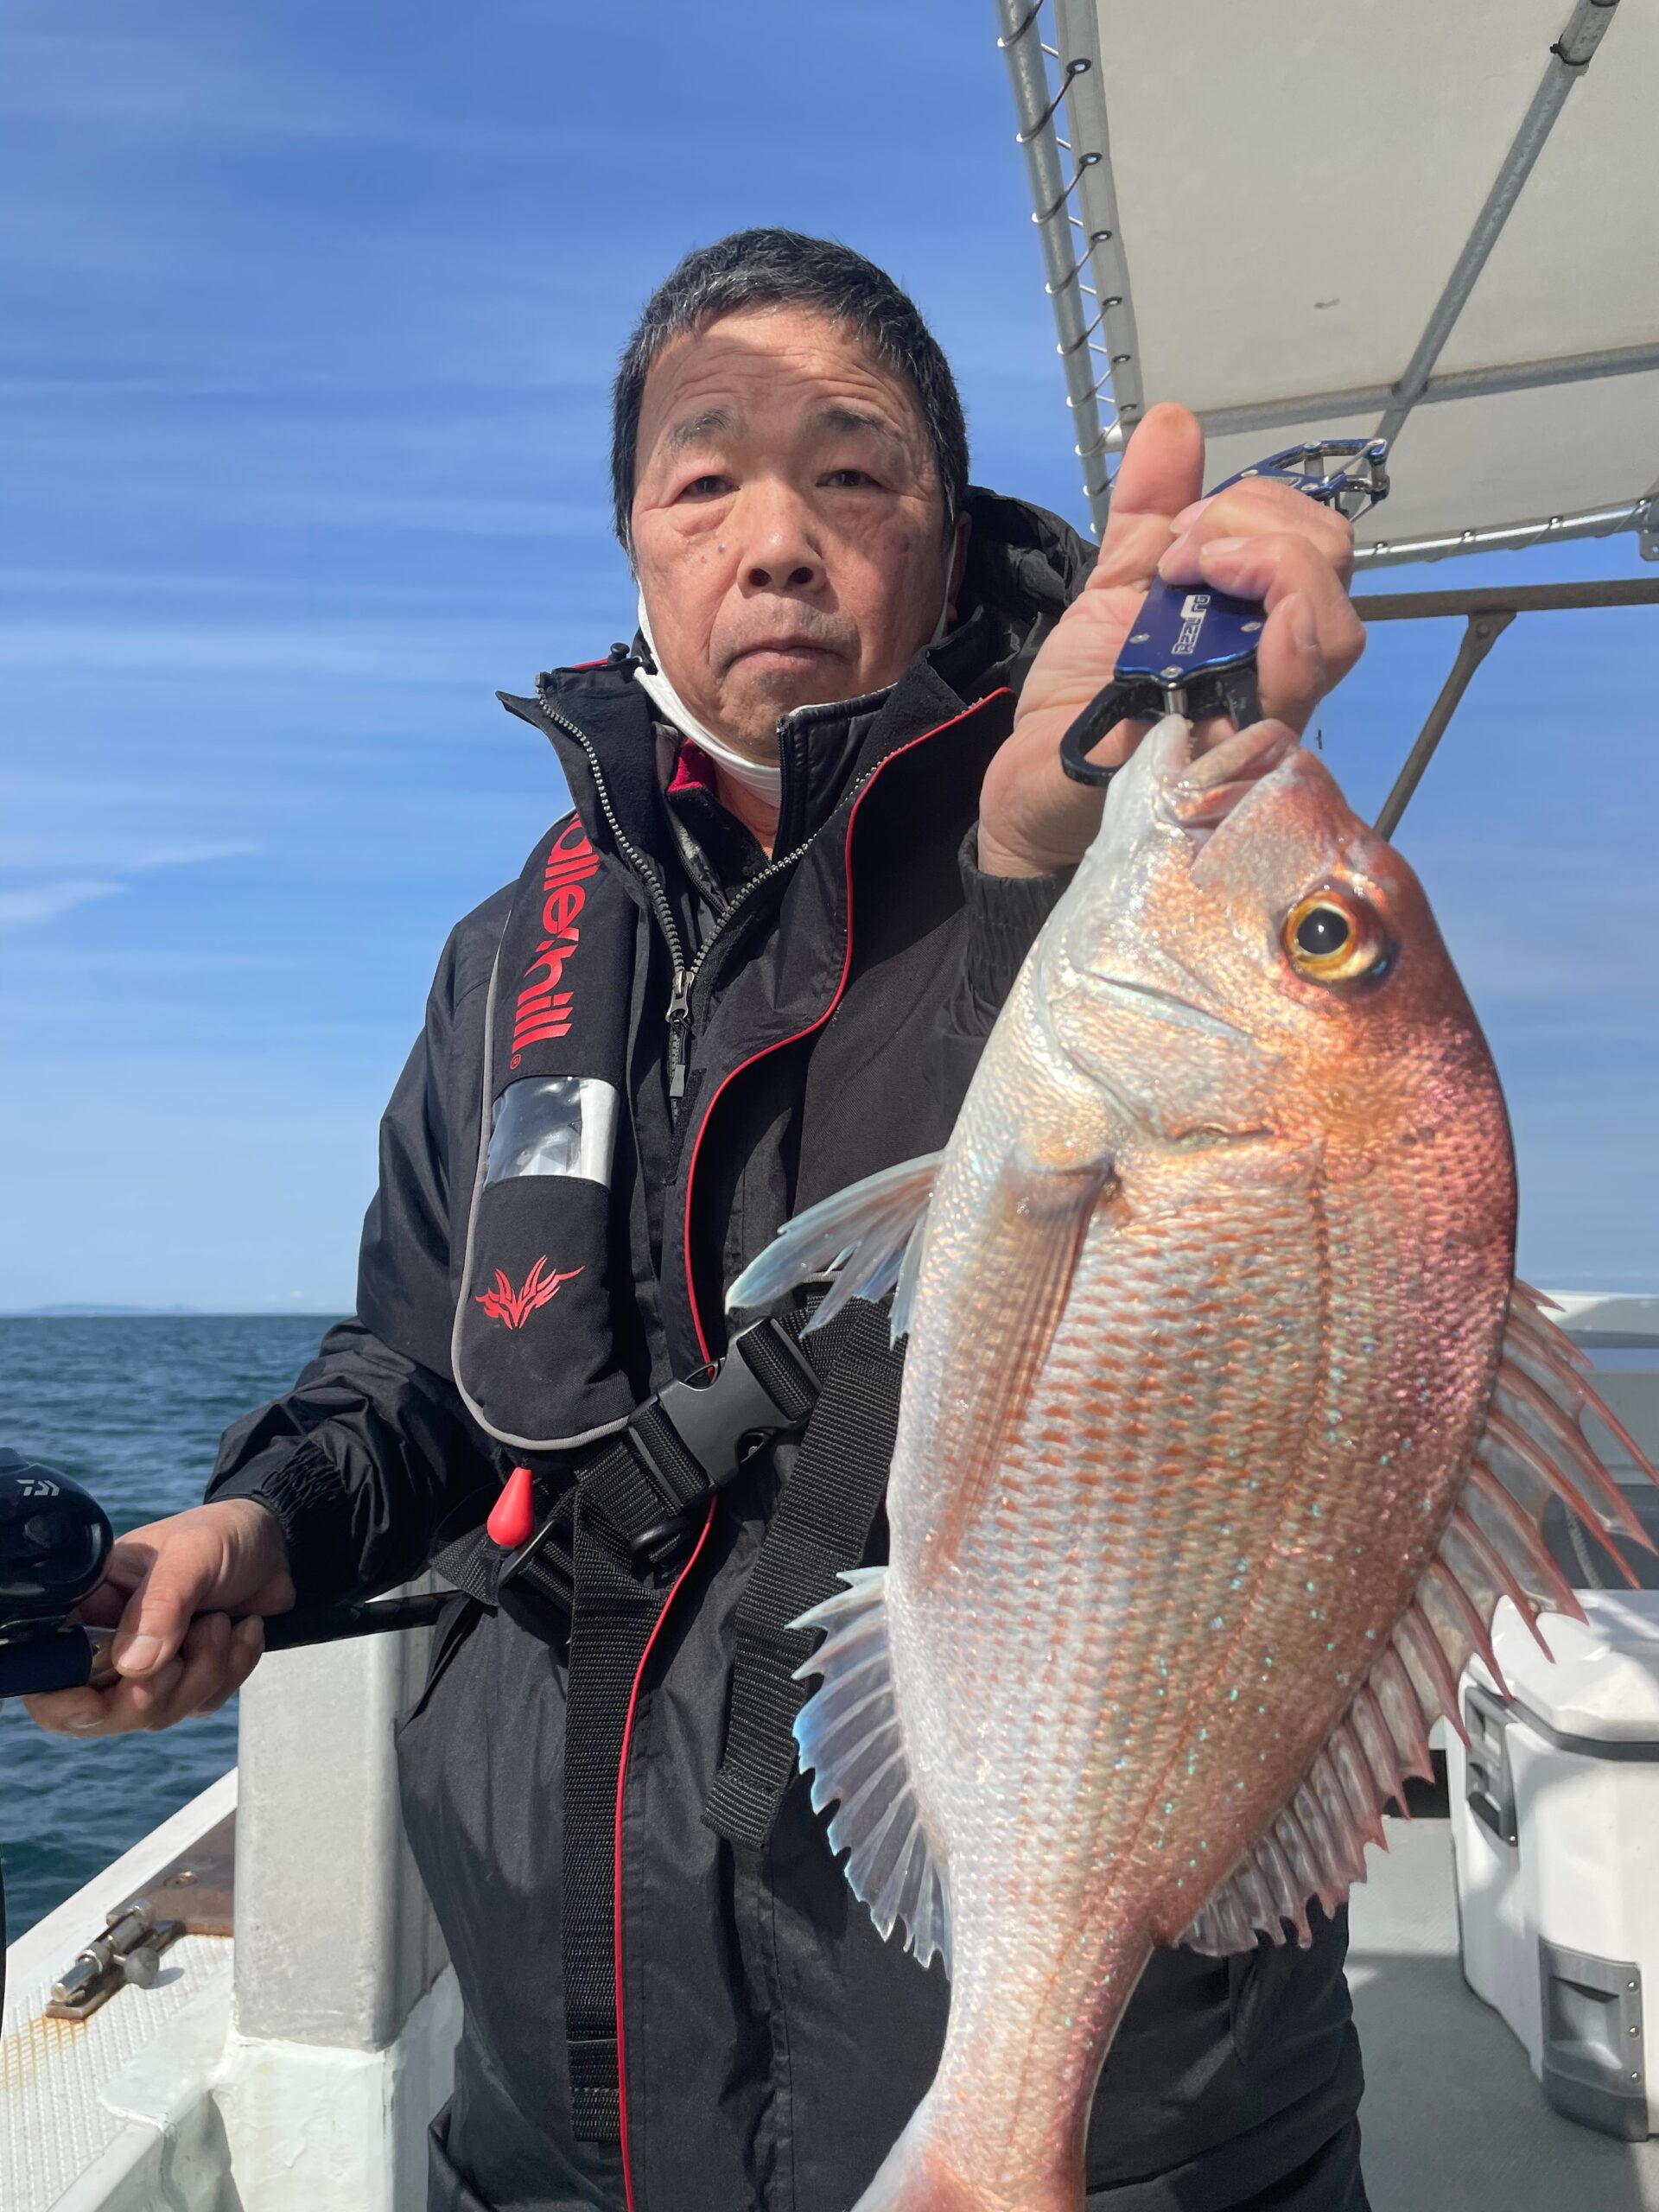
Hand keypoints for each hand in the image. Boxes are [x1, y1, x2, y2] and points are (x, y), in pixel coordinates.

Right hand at [22, 1498, 294, 1735]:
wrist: (277, 1544)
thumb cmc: (224, 1535)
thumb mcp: (193, 1554)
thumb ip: (161, 1605)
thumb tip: (134, 1668)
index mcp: (88, 1605)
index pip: (46, 1670)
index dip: (65, 1698)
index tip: (120, 1684)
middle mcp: (107, 1643)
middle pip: (98, 1712)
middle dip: (156, 1688)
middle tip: (202, 1636)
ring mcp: (147, 1668)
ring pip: (156, 1713)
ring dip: (205, 1670)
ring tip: (223, 1620)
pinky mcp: (186, 1681)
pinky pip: (200, 1706)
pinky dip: (232, 1671)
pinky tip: (243, 1629)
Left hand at [978, 402, 1365, 876]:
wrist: (1031, 787)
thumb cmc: (1082, 702)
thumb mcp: (1111, 587)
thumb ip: (1148, 509)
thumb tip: (1175, 420)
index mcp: (1255, 621)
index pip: (1318, 543)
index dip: (1263, 508)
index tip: (1180, 530)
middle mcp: (1275, 669)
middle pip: (1334, 574)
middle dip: (1261, 530)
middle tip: (1176, 557)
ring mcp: (1262, 718)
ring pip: (1331, 634)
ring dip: (1268, 575)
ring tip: (1181, 584)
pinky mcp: (1232, 763)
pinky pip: (1285, 706)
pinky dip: (1277, 652)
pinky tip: (1232, 634)